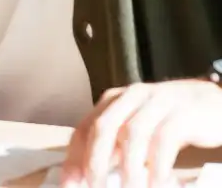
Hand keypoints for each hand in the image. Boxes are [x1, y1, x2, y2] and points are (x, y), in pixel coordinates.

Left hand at [62, 79, 221, 187]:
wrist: (210, 101)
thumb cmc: (169, 119)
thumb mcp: (137, 126)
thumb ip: (115, 145)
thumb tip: (90, 174)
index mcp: (114, 100)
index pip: (85, 126)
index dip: (75, 156)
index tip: (70, 183)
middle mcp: (131, 97)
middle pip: (103, 127)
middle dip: (95, 162)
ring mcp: (156, 103)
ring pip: (132, 135)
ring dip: (129, 169)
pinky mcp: (181, 115)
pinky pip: (164, 141)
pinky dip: (157, 167)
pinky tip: (156, 185)